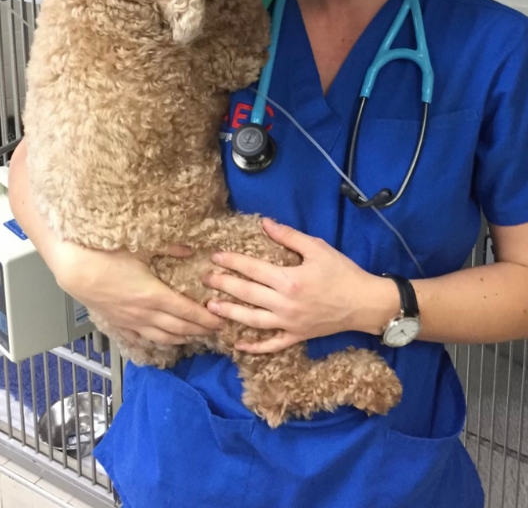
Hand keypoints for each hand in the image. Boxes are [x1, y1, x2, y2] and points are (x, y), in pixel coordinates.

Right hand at [8, 139, 222, 346]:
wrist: (74, 269)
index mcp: (155, 295)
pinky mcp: (117, 322)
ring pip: (161, 336)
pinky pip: (141, 337)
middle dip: (198, 330)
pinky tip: (161, 340)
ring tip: (193, 338)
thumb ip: (170, 248)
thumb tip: (191, 249)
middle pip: (178, 328)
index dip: (205, 319)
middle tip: (213, 332)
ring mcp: (130, 321)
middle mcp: (145, 313)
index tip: (220, 322)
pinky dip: (156, 340)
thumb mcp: (142, 247)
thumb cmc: (106, 255)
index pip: (187, 312)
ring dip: (180, 338)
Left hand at [202, 218, 390, 352]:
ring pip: (253, 321)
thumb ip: (289, 236)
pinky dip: (254, 347)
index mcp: (289, 280)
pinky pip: (272, 344)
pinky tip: (238, 344)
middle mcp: (285, 304)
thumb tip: (265, 223)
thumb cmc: (342, 273)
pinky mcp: (297, 336)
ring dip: (230, 314)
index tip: (215, 256)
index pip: (252, 269)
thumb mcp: (317, 248)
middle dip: (223, 285)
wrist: (365, 303)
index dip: (232, 262)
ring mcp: (289, 323)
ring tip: (211, 308)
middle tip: (205, 279)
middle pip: (247, 294)